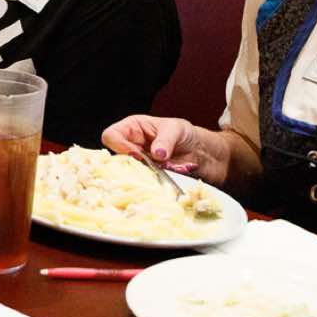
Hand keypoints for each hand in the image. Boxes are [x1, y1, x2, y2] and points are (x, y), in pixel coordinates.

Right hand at [101, 115, 227, 184]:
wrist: (205, 156)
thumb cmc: (188, 136)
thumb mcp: (177, 129)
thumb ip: (166, 139)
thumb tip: (156, 153)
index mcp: (132, 128)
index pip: (111, 136)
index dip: (120, 146)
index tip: (138, 155)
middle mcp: (130, 148)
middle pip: (114, 159)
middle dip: (131, 165)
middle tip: (150, 167)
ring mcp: (138, 167)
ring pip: (125, 175)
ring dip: (144, 176)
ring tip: (162, 173)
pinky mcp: (147, 182)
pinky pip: (139, 187)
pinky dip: (150, 186)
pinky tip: (163, 182)